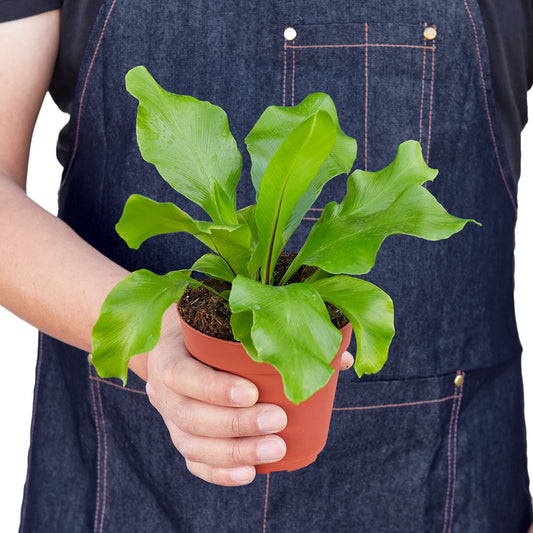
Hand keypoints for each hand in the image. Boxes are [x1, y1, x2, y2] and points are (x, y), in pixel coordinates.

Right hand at [142, 310, 353, 486]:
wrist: (177, 344)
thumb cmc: (210, 329)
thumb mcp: (228, 320)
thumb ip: (276, 332)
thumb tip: (339, 358)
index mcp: (170, 352)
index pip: (182, 374)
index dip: (215, 389)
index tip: (253, 393)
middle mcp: (163, 389)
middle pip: (190, 415)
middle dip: (235, 424)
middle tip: (277, 422)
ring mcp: (168, 417)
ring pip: (192, 444)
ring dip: (234, 452)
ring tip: (275, 449)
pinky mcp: (180, 437)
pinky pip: (193, 462)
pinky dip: (219, 473)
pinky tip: (250, 473)